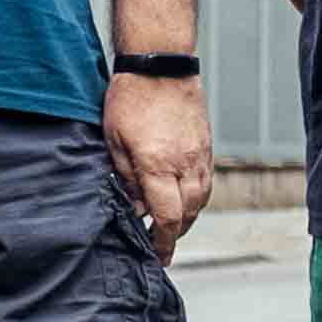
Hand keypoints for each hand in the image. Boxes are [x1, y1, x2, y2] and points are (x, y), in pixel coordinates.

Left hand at [103, 75, 216, 250]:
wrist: (161, 65)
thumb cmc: (130, 100)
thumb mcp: (114, 142)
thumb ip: (127, 178)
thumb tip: (136, 208)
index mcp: (158, 165)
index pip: (167, 216)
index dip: (162, 241)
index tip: (157, 256)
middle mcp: (185, 164)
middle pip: (189, 213)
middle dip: (175, 234)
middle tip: (161, 247)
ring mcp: (200, 155)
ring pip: (202, 199)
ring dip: (188, 218)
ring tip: (172, 226)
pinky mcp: (207, 145)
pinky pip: (206, 181)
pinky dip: (197, 198)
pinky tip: (184, 199)